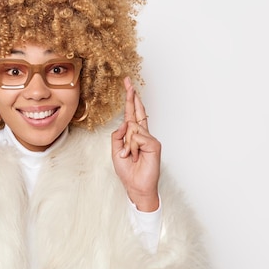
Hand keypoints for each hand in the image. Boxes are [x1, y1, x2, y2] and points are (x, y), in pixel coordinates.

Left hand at [111, 77, 160, 211]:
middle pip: (138, 112)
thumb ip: (117, 136)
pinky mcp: (154, 144)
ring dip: (126, 145)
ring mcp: (149, 139)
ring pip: (132, 129)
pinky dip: (132, 147)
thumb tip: (125, 123)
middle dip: (132, 96)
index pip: (132, 114)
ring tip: (129, 156)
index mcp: (133, 135)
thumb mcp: (115, 151)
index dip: (130, 100)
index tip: (129, 86)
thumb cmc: (127, 171)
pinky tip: (134, 156)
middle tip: (128, 82)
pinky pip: (137, 137)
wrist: (136, 186)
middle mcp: (143, 134)